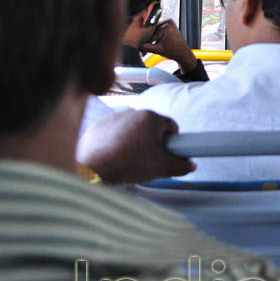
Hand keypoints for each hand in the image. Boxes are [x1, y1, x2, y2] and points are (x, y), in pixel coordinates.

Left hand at [76, 109, 193, 183]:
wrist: (90, 168)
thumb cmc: (124, 164)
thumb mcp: (160, 168)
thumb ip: (181, 166)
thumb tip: (189, 164)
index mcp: (151, 118)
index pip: (172, 127)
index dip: (171, 143)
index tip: (165, 153)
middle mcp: (133, 112)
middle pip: (152, 127)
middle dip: (152, 142)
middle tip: (147, 160)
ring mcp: (115, 117)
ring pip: (134, 129)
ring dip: (135, 141)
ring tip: (128, 159)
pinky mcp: (100, 124)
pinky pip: (116, 132)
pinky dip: (117, 142)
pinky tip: (114, 156)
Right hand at [140, 20, 198, 73]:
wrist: (183, 53)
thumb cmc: (174, 52)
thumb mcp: (157, 50)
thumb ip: (145, 47)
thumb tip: (134, 46)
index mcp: (166, 26)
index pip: (150, 33)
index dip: (143, 42)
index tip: (138, 47)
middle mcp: (167, 21)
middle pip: (150, 31)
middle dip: (146, 41)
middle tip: (141, 49)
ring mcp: (168, 22)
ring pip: (152, 31)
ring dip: (149, 39)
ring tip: (145, 48)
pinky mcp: (168, 24)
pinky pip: (156, 29)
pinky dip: (153, 37)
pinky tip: (151, 43)